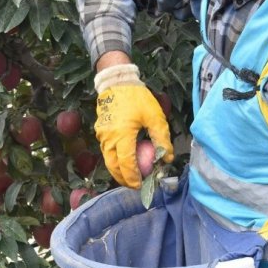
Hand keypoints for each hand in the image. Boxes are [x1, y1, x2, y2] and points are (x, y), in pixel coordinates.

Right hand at [94, 63, 173, 187]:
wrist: (116, 81)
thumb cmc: (137, 98)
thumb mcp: (154, 116)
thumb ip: (161, 138)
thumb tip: (167, 158)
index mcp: (122, 135)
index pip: (126, 164)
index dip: (133, 178)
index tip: (142, 185)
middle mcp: (108, 138)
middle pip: (113, 167)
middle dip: (124, 179)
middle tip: (136, 185)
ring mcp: (102, 136)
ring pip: (108, 160)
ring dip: (118, 171)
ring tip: (132, 176)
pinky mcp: (100, 132)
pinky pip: (106, 151)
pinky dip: (115, 160)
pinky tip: (125, 160)